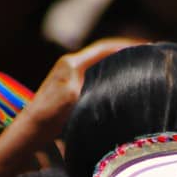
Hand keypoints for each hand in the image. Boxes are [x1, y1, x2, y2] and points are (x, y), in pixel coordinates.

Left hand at [23, 37, 145, 137]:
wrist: (31, 130)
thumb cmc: (50, 114)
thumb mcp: (73, 96)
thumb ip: (93, 82)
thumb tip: (117, 78)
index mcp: (72, 62)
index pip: (104, 48)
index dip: (125, 46)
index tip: (144, 47)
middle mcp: (71, 65)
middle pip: (103, 53)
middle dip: (123, 52)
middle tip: (145, 55)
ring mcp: (70, 76)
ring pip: (99, 64)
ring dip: (117, 63)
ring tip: (137, 66)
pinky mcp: (71, 88)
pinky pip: (95, 75)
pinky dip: (109, 75)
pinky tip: (119, 83)